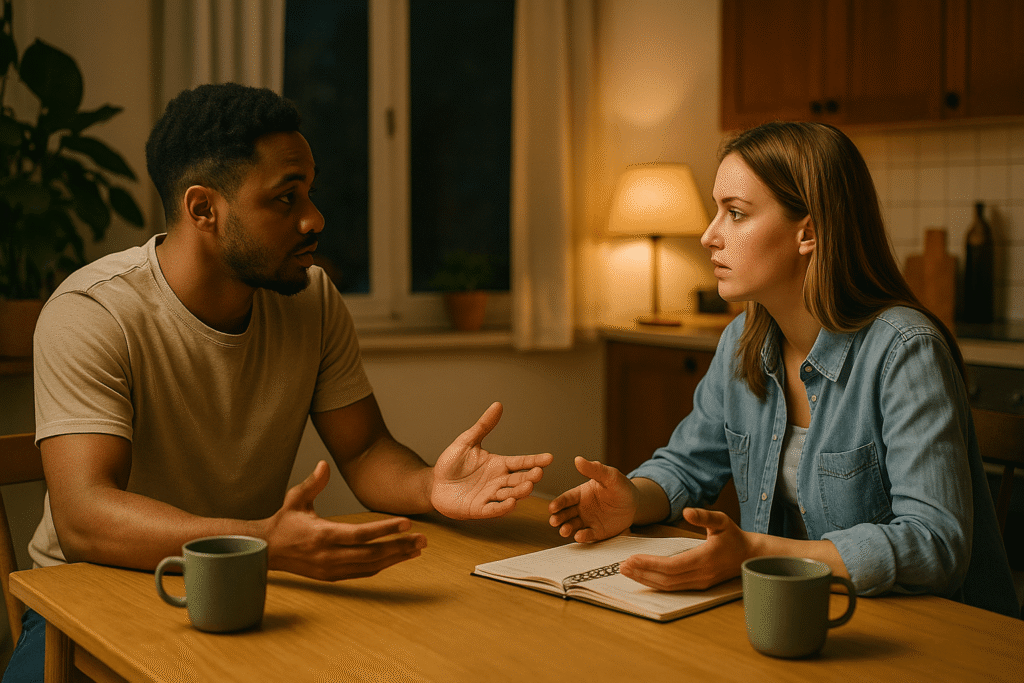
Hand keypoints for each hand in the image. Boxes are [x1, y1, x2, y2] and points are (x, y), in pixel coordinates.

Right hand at [264, 461, 426, 580]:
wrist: (266, 550)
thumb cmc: (284, 521)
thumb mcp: (295, 499)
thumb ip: (313, 483)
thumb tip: (324, 464)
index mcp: (322, 535)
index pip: (360, 534)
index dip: (385, 530)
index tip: (407, 523)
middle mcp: (329, 556)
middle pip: (371, 554)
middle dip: (400, 547)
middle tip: (423, 539)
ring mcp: (331, 569)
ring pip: (371, 566)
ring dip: (396, 558)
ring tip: (417, 549)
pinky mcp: (332, 577)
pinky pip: (363, 572)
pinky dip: (382, 565)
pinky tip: (397, 557)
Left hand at [431, 402, 553, 519]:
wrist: (433, 483)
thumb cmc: (451, 463)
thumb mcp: (467, 441)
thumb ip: (483, 425)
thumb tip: (497, 405)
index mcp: (499, 464)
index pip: (521, 462)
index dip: (535, 460)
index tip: (549, 458)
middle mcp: (498, 481)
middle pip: (519, 480)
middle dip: (530, 477)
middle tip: (538, 473)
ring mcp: (490, 496)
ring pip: (510, 495)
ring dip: (520, 492)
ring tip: (528, 486)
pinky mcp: (479, 509)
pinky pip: (493, 509)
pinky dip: (503, 507)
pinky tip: (511, 503)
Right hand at [547, 457, 638, 542]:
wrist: (635, 503)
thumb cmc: (620, 486)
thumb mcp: (609, 476)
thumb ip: (594, 469)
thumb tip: (578, 459)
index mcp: (580, 494)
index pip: (566, 499)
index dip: (558, 503)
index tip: (552, 507)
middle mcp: (581, 508)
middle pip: (565, 514)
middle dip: (558, 518)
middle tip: (553, 521)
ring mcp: (588, 521)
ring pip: (573, 526)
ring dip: (566, 528)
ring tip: (564, 531)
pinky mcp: (597, 531)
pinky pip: (588, 535)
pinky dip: (582, 536)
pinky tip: (579, 536)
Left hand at [620, 507, 750, 590]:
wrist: (749, 556)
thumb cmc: (734, 536)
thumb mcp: (722, 521)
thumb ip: (704, 516)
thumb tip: (687, 511)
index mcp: (704, 559)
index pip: (671, 566)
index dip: (650, 564)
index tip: (632, 558)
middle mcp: (700, 575)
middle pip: (665, 578)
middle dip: (642, 572)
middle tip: (621, 565)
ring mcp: (699, 583)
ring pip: (667, 586)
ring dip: (645, 579)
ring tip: (627, 571)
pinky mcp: (698, 586)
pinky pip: (673, 588)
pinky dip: (655, 583)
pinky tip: (643, 577)